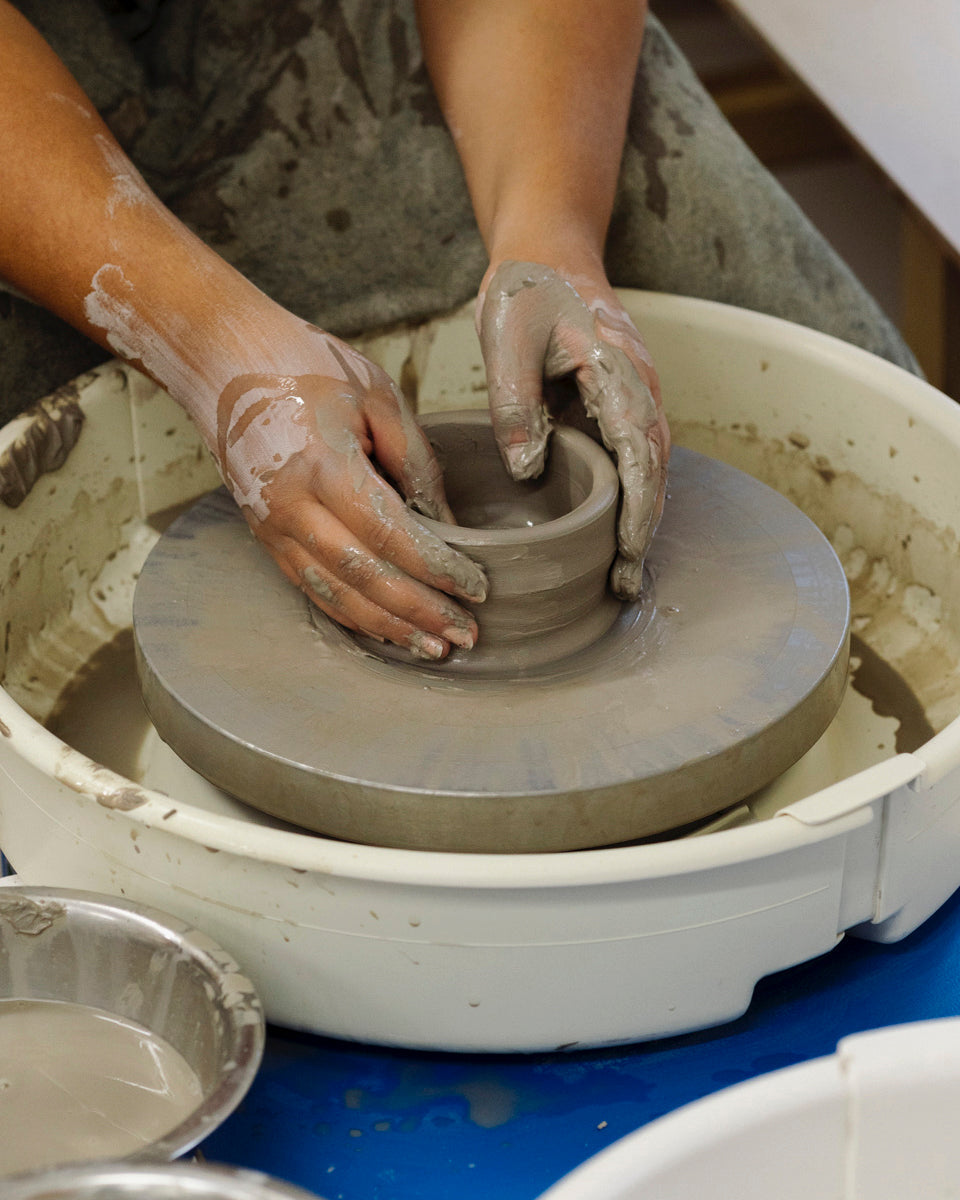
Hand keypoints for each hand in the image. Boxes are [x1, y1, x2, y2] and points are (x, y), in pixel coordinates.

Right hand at [213, 327, 486, 658]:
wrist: (221, 361)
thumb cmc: (304, 366)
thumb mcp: (376, 395)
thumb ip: (416, 460)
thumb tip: (450, 522)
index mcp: (324, 464)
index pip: (390, 534)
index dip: (436, 568)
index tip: (476, 587)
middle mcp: (292, 506)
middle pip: (365, 576)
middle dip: (420, 611)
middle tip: (466, 633)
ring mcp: (273, 528)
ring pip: (336, 595)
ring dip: (388, 627)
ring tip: (433, 648)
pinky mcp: (266, 538)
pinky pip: (313, 590)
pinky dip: (354, 616)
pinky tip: (388, 631)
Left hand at [477, 260, 669, 599]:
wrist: (548, 253)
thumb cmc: (527, 291)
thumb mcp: (506, 338)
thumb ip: (515, 404)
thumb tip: (528, 472)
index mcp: (619, 371)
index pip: (639, 451)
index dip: (637, 506)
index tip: (627, 552)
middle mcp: (640, 389)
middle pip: (654, 471)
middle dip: (644, 531)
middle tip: (624, 588)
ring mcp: (634, 398)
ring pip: (648, 470)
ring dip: (639, 521)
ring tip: (621, 577)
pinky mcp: (618, 407)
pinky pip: (631, 460)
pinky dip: (628, 500)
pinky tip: (611, 535)